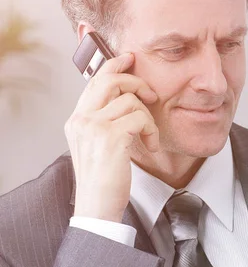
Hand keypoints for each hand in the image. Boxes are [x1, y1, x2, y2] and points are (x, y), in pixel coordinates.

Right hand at [65, 53, 158, 222]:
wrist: (97, 208)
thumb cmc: (103, 181)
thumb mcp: (98, 147)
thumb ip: (104, 122)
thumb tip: (125, 101)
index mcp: (76, 120)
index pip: (94, 81)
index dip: (114, 66)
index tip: (130, 59)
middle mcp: (81, 119)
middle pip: (110, 80)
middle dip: (136, 82)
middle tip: (152, 95)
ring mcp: (93, 127)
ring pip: (131, 101)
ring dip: (148, 118)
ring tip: (149, 138)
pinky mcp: (111, 137)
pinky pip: (141, 118)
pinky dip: (151, 131)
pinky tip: (151, 146)